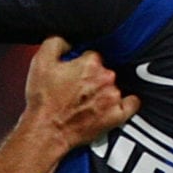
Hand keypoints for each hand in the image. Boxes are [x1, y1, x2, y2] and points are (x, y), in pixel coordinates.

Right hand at [22, 38, 139, 147]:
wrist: (47, 130)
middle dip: (92, 78)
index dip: (81, 64)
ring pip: (113, 87)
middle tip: (77, 89)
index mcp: (90, 63)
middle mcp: (106, 77)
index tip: (74, 73)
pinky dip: (126, 102)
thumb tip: (68, 42)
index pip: (92, 56)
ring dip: (104, 91)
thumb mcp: (40, 61)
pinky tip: (116, 104)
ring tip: (87, 101)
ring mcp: (113, 97)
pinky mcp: (117, 115)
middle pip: (104, 71)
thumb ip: (56, 42)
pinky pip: (131, 104)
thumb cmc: (44, 100)